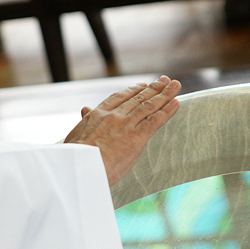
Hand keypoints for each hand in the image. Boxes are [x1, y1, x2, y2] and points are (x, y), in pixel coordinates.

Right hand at [64, 75, 180, 185]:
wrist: (78, 168)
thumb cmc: (74, 158)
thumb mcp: (75, 134)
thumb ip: (84, 121)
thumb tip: (84, 110)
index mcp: (97, 115)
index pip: (119, 98)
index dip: (133, 91)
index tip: (142, 86)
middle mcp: (113, 116)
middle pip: (137, 98)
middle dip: (153, 88)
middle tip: (165, 81)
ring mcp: (126, 125)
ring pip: (148, 106)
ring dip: (164, 94)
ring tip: (175, 86)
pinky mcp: (136, 137)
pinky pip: (155, 120)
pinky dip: (167, 111)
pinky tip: (175, 103)